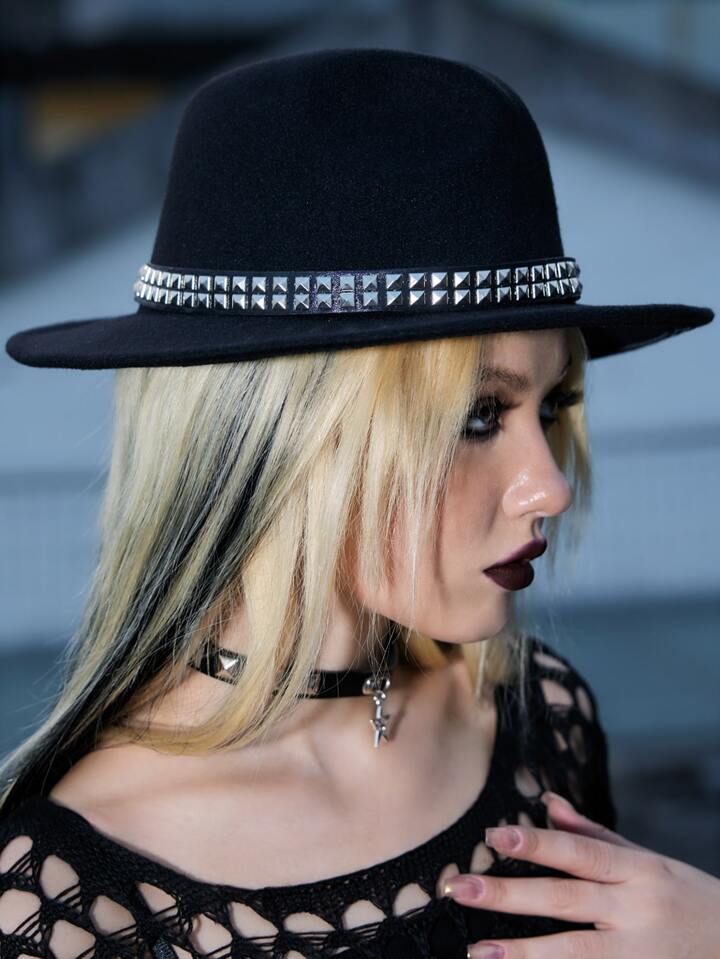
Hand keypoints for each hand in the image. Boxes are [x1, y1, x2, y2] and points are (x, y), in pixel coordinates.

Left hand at [440, 790, 719, 958]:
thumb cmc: (689, 902)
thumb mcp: (651, 863)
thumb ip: (596, 837)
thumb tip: (548, 803)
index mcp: (640, 872)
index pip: (580, 854)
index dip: (538, 845)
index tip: (494, 836)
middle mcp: (638, 911)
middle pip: (566, 901)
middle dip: (509, 896)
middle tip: (460, 889)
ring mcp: (641, 956)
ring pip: (576, 954)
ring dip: (524, 954)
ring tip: (477, 953)